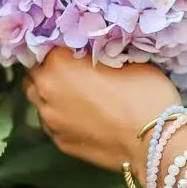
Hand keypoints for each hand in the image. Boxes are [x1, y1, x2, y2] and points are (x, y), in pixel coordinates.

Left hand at [23, 49, 181, 182]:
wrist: (154, 143)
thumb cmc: (146, 95)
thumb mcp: (126, 59)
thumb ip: (99, 53)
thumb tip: (93, 52)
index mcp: (58, 61)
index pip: (42, 44)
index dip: (57, 45)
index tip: (72, 48)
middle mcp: (46, 89)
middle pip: (33, 73)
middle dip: (48, 69)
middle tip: (71, 71)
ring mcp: (50, 120)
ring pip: (37, 99)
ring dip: (50, 94)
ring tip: (76, 95)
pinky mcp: (60, 143)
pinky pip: (52, 123)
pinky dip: (62, 117)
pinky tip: (83, 117)